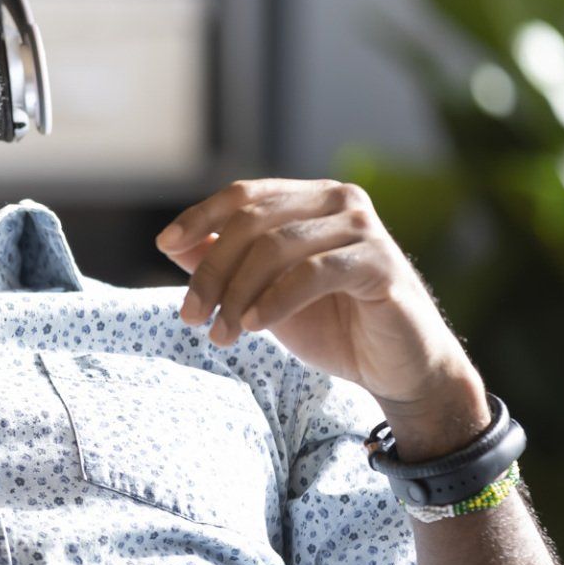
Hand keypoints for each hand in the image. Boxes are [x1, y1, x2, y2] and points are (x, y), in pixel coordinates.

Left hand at [157, 179, 486, 455]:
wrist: (398, 369)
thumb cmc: (334, 326)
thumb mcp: (265, 294)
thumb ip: (226, 265)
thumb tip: (174, 244)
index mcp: (312, 199)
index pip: (244, 195)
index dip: (200, 217)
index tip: (165, 246)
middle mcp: (341, 201)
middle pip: (253, 221)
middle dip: (211, 271)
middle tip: (189, 316)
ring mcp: (364, 229)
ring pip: (276, 246)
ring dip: (236, 294)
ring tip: (220, 335)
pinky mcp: (381, 264)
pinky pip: (312, 272)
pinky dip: (274, 299)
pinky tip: (253, 326)